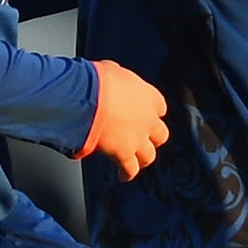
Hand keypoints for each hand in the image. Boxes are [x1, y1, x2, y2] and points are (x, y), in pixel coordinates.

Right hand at [79, 59, 168, 179]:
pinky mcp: (123, 154)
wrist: (87, 98)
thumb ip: (118, 79)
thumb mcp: (112, 70)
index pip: (160, 108)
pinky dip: (127, 174)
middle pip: (160, 135)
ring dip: (143, 158)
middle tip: (144, 139)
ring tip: (137, 161)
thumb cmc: (97, 81)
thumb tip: (111, 77)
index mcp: (150, 97)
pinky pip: (130, 169)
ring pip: (149, 155)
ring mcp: (138, 139)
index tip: (145, 114)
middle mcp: (149, 120)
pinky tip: (124, 176)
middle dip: (152, 137)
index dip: (151, 112)